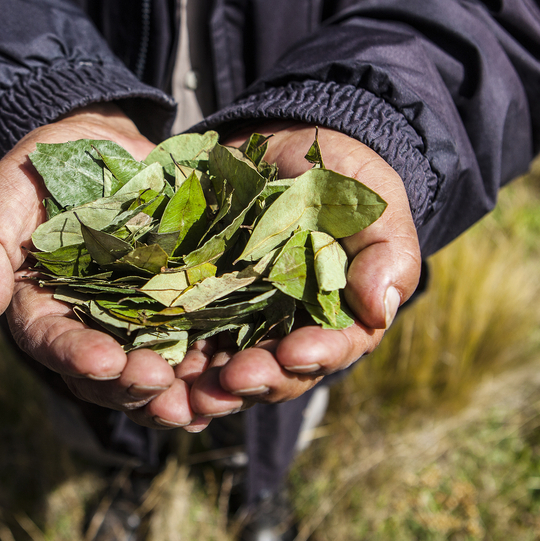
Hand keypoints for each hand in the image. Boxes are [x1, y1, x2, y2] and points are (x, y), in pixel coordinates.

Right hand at [0, 104, 209, 431]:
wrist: (101, 148)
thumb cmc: (43, 170)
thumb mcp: (5, 195)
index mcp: (42, 311)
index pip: (53, 343)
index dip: (77, 357)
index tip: (103, 362)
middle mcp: (91, 329)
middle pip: (108, 375)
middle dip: (133, 385)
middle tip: (160, 384)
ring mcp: (139, 323)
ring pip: (157, 374)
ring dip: (181, 393)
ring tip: (206, 399)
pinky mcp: (183, 307)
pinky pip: (200, 346)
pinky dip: (216, 366)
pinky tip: (237, 378)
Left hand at [185, 124, 422, 417]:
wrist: (280, 148)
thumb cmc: (339, 178)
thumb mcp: (372, 203)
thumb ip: (386, 252)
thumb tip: (380, 308)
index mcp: (338, 317)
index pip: (332, 348)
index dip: (315, 356)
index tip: (294, 353)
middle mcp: (289, 332)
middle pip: (276, 374)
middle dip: (256, 380)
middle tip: (232, 379)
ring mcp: (241, 323)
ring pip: (227, 371)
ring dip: (209, 387)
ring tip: (189, 392)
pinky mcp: (198, 306)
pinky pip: (183, 344)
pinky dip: (171, 363)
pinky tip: (153, 368)